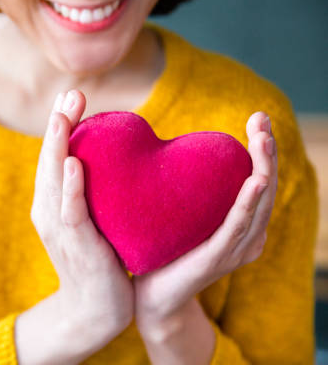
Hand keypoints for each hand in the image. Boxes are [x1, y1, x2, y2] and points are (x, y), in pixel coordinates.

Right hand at [30, 89, 133, 346]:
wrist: (94, 310)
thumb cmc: (99, 260)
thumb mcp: (94, 218)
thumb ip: (96, 190)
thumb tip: (118, 159)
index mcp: (53, 201)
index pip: (55, 156)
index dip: (61, 125)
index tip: (72, 95)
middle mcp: (48, 209)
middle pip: (50, 160)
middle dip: (58, 126)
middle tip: (70, 93)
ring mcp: (58, 228)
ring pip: (53, 180)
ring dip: (58, 146)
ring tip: (63, 116)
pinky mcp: (75, 245)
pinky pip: (70, 212)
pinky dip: (70, 187)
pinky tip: (73, 164)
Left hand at [132, 111, 277, 330]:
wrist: (150, 298)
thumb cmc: (164, 253)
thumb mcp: (181, 216)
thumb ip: (186, 189)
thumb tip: (168, 150)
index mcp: (240, 225)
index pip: (258, 180)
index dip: (262, 150)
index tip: (258, 118)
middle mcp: (246, 237)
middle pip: (265, 187)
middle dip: (266, 151)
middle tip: (262, 120)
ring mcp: (234, 250)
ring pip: (257, 204)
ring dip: (262, 169)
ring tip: (263, 140)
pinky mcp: (216, 259)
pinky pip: (236, 229)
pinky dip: (247, 204)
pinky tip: (254, 182)